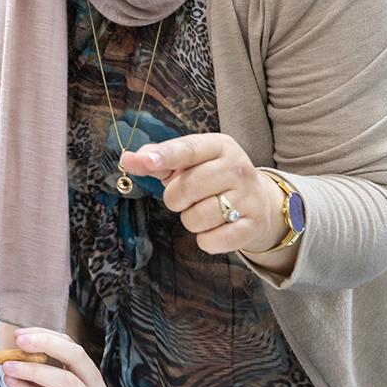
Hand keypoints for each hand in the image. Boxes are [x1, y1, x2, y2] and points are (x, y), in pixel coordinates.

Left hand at [2, 328, 106, 386]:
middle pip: (75, 356)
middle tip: (19, 342)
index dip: (45, 336)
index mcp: (89, 375)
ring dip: (32, 370)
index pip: (71, 345)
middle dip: (46, 344)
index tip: (20, 334)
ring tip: (8, 366)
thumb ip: (38, 367)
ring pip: (64, 381)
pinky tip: (12, 384)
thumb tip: (14, 346)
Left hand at [121, 134, 286, 254]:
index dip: (165, 156)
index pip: (188, 149)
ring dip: (190, 219)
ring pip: (197, 217)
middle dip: (175, 198)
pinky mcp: (254, 225)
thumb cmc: (211, 177)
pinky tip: (214, 228)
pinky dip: (206, 240)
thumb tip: (128, 159)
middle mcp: (238, 167)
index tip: (145, 161)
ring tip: (202, 210)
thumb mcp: (188, 163)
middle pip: (187, 188)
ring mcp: (249, 196)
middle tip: (186, 197)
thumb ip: (156, 160)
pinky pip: (213, 241)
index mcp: (219, 146)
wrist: (257, 200)